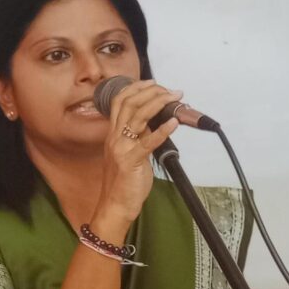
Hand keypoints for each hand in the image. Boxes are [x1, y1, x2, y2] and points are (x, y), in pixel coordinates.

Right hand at [93, 80, 180, 228]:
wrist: (115, 206)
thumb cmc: (125, 183)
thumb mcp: (131, 154)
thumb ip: (139, 138)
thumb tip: (156, 123)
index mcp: (113, 134)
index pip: (119, 102)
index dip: (136, 88)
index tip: (153, 82)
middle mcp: (114, 137)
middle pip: (129, 103)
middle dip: (151, 91)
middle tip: (170, 90)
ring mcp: (121, 148)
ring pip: (137, 117)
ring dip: (158, 104)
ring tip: (174, 98)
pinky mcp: (131, 161)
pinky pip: (147, 142)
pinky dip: (162, 130)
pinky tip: (174, 122)